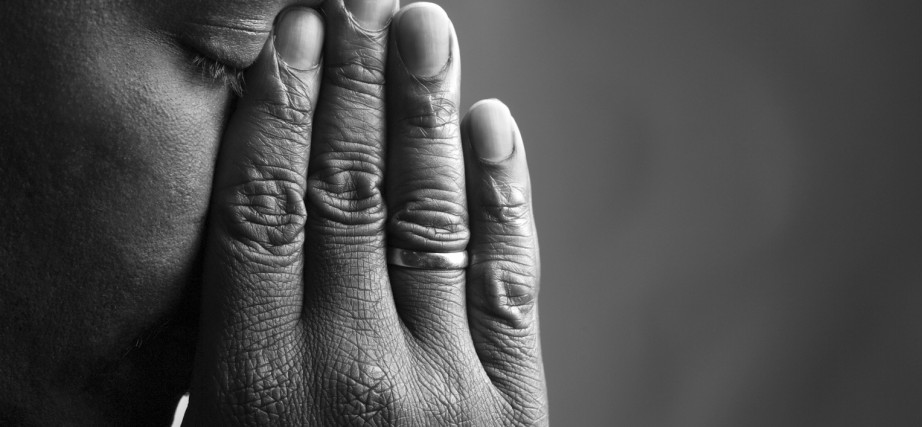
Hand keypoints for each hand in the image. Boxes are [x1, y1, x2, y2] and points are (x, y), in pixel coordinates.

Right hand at [186, 1, 545, 424]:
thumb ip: (228, 335)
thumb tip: (239, 214)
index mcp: (255, 380)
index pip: (263, 213)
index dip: (281, 112)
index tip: (293, 35)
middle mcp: (350, 371)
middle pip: (351, 195)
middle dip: (356, 86)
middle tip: (361, 5)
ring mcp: (442, 387)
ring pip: (431, 219)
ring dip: (425, 114)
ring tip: (424, 32)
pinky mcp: (509, 406)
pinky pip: (508, 280)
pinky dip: (502, 194)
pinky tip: (491, 124)